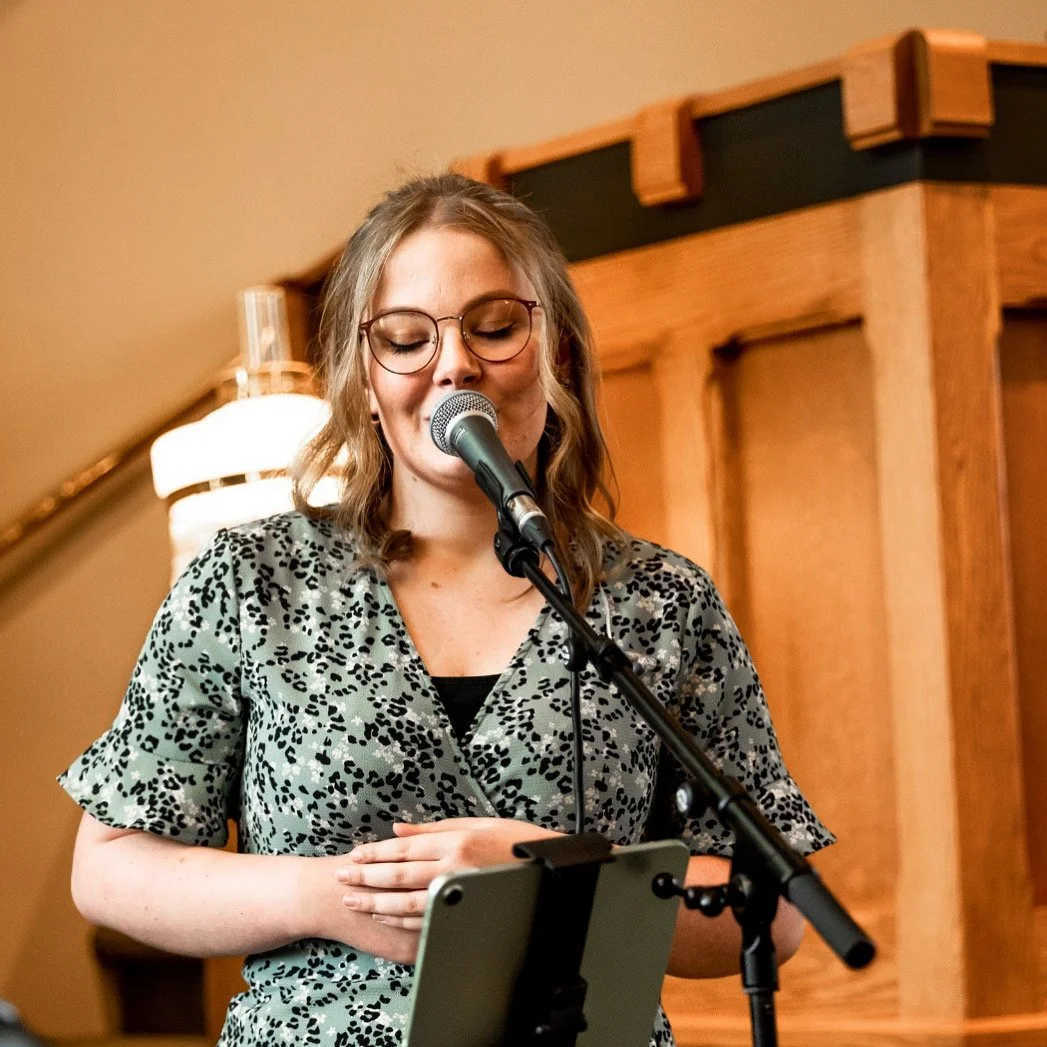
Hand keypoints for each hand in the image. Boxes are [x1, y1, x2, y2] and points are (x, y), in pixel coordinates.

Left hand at [336, 818, 560, 930]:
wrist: (548, 867)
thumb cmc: (513, 839)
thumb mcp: (475, 823)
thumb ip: (433, 828)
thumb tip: (399, 828)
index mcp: (454, 841)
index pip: (404, 847)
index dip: (375, 853)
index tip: (354, 856)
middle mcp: (453, 866)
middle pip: (399, 874)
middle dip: (366, 877)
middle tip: (341, 879)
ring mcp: (458, 892)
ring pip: (407, 902)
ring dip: (377, 902)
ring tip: (354, 901)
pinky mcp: (465, 911)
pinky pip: (426, 920)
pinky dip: (402, 921)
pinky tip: (386, 919)